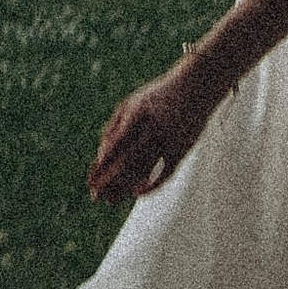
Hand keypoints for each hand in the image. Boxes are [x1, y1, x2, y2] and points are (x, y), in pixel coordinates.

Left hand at [87, 54, 225, 203]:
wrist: (197, 87)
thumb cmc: (157, 98)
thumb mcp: (131, 104)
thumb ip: (113, 127)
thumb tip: (101, 156)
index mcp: (136, 113)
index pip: (114, 146)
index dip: (101, 166)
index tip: (90, 182)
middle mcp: (153, 127)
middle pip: (127, 161)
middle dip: (109, 182)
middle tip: (96, 198)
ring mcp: (169, 139)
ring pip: (144, 169)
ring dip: (125, 188)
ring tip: (111, 201)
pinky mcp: (182, 149)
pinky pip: (166, 173)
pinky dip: (152, 185)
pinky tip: (137, 194)